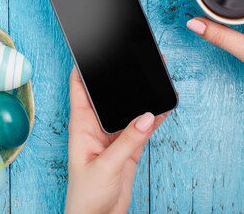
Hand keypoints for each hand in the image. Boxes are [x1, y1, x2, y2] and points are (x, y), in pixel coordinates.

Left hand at [65, 67, 167, 213]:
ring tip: (154, 77)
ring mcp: (113, 137)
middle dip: (118, 78)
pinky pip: (142, 127)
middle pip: (108, 95)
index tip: (92, 48)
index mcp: (81, 126)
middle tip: (133, 60)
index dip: (83, 68)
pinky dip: (153, 117)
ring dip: (139, 97)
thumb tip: (146, 116)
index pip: (79, 89)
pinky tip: (164, 105)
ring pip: (128, 110)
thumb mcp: (107, 165)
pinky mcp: (128, 148)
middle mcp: (96, 127)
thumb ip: (128, 140)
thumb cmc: (87, 195)